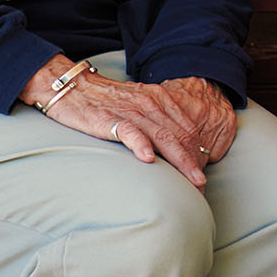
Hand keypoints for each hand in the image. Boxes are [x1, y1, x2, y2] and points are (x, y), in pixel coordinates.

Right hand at [26, 63, 234, 189]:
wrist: (73, 87)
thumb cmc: (107, 102)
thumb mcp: (139, 108)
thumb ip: (158, 123)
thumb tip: (176, 151)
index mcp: (162, 100)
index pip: (188, 131)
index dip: (199, 156)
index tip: (204, 178)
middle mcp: (152, 103)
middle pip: (182, 137)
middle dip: (194, 165)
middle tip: (202, 189)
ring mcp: (133, 111)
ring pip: (164, 137)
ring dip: (179, 162)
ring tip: (191, 183)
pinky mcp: (110, 118)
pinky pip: (130, 131)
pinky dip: (140, 144)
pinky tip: (149, 159)